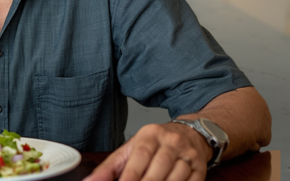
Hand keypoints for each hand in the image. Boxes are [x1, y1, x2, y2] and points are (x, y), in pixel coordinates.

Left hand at [84, 122, 211, 180]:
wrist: (190, 134)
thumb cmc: (156, 144)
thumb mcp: (131, 149)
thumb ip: (109, 167)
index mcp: (150, 134)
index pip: (140, 157)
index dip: (130, 176)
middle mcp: (171, 142)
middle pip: (157, 171)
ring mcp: (188, 155)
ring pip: (174, 179)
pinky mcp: (200, 168)